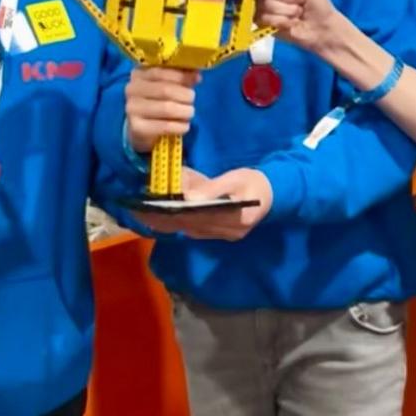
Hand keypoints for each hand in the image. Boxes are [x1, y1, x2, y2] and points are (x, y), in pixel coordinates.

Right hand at [124, 67, 199, 153]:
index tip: (197, 79)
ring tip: (189, 113)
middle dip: (185, 95)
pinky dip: (180, 126)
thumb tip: (196, 75)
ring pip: (167, 108)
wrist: (139, 128)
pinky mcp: (137, 128)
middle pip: (165, 90)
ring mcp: (132, 109)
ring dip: (185, 111)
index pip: (160, 72)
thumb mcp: (166, 84)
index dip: (181, 76)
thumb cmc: (157, 101)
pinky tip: (184, 126)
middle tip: (192, 100)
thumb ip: (180, 77)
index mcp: (138, 74)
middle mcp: (132, 90)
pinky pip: (166, 126)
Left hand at [133, 167, 272, 240]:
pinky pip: (197, 230)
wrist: (275, 192)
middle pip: (190, 226)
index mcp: (233, 219)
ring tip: (145, 215)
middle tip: (139, 211)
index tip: (150, 208)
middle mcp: (228, 232)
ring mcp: (225, 235)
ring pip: (192, 230)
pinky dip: (180, 223)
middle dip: (165, 219)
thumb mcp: (235, 180)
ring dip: (170, 223)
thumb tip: (188, 196)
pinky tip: (164, 217)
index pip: (196, 218)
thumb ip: (212, 189)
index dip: (172, 214)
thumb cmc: (254, 182)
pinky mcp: (222, 234)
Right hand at [258, 0, 344, 52]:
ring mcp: (262, 8)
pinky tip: (292, 22)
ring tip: (298, 12)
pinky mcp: (263, 24)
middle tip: (301, 0)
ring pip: (267, 4)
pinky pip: (266, 18)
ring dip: (288, 9)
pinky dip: (284, 21)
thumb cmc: (316, 1)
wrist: (323, 26)